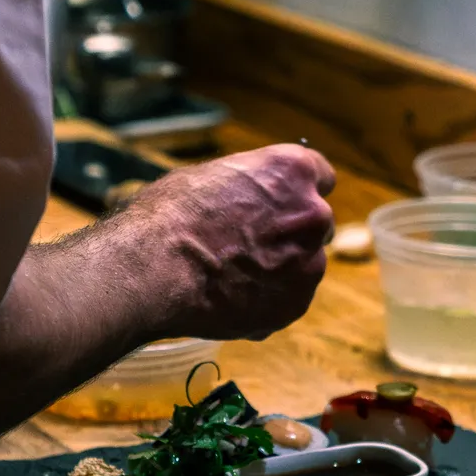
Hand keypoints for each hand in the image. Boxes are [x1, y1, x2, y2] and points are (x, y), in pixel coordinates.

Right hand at [114, 144, 335, 340]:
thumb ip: (246, 187)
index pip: (320, 175)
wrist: (155, 270)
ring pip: (304, 263)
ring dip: (281, 268)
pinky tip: (231, 297)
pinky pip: (288, 298)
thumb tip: (246, 197)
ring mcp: (309, 263)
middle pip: (315, 222)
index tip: (283, 203)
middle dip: (291, 232)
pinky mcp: (296, 303)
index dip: (297, 191)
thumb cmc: (170, 216)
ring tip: (233, 276)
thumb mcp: (208, 177)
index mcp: (293, 172)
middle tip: (252, 243)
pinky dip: (268, 299)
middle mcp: (313, 214)